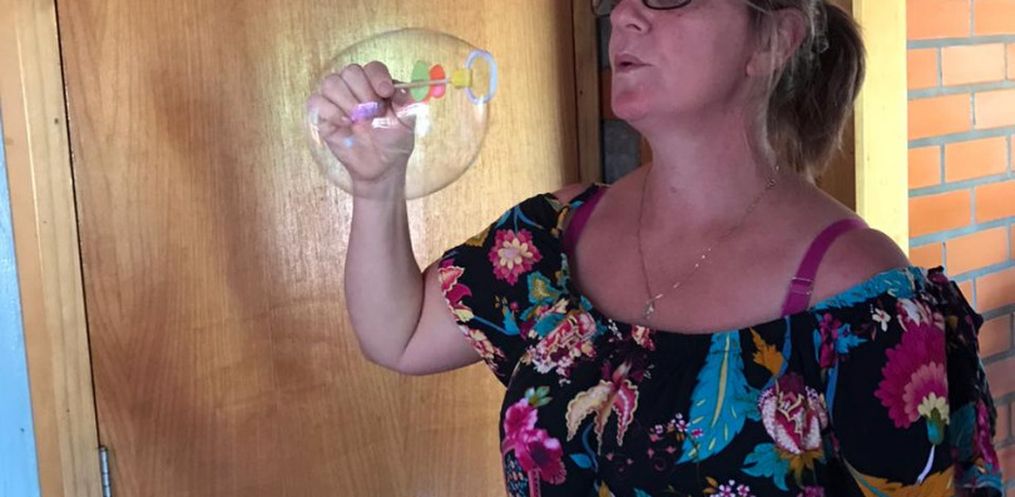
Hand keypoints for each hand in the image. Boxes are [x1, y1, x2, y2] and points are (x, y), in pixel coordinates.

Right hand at [307, 61, 416, 186]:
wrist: (381, 167)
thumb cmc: (394, 141)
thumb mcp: (408, 122)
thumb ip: (408, 102)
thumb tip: (404, 87)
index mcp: (376, 85)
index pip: (373, 67)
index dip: (377, 77)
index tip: (385, 92)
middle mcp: (355, 88)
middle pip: (350, 71)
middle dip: (363, 91)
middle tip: (373, 112)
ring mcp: (337, 101)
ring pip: (331, 82)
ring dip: (346, 100)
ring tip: (358, 119)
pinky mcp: (323, 116)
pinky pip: (316, 101)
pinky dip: (330, 110)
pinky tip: (344, 123)